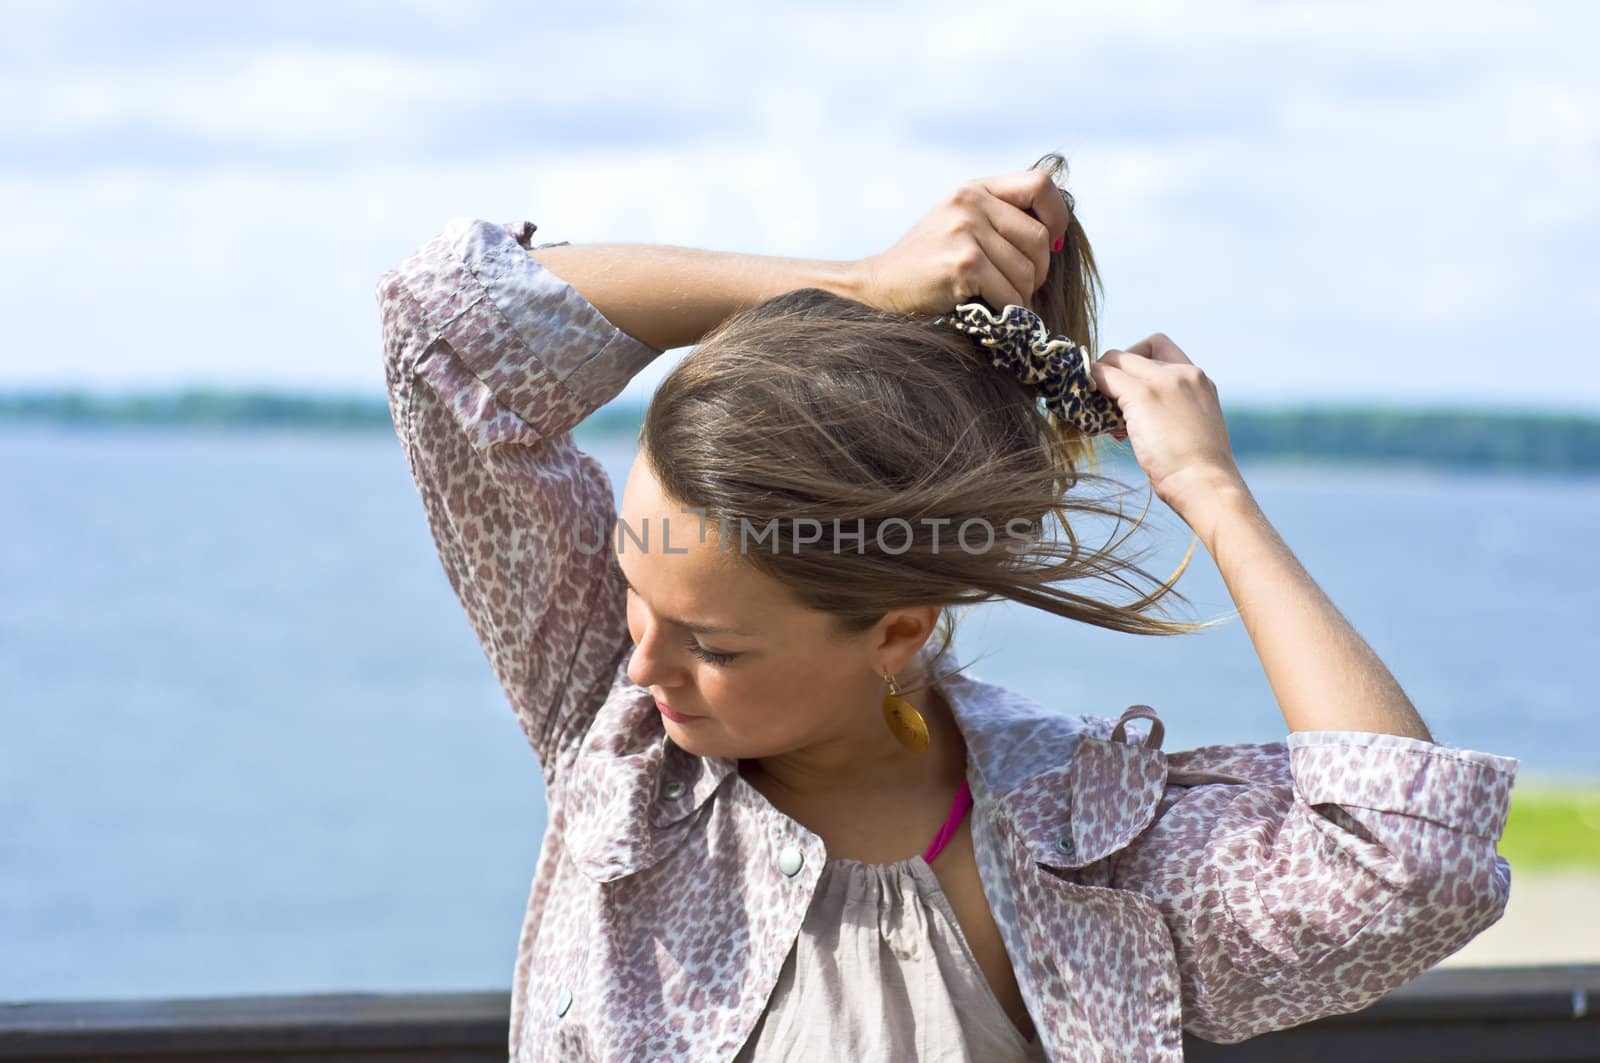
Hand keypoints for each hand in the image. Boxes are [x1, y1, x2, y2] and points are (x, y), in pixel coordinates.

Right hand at [851, 170, 1069, 317]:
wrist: (878, 285)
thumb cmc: (926, 262)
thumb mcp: (959, 223)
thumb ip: (999, 218)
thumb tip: (1057, 237)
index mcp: (975, 189)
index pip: (1041, 186)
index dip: (1057, 216)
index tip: (1052, 243)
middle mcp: (971, 202)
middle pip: (1039, 239)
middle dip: (1037, 272)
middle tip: (1018, 288)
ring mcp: (966, 231)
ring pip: (1028, 271)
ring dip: (1020, 296)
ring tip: (997, 302)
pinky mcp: (963, 264)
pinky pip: (1010, 294)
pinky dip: (1007, 312)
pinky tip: (988, 313)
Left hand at [1091, 334, 1246, 521]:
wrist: (1205, 485)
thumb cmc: (1198, 473)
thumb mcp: (1192, 430)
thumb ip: (1172, 412)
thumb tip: (1137, 417)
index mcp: (1200, 381)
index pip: (1163, 351)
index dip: (1139, 364)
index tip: (1130, 390)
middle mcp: (1185, 373)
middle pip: (1139, 350)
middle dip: (1119, 370)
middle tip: (1110, 400)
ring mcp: (1165, 381)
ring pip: (1119, 358)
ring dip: (1104, 379)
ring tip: (1105, 415)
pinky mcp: (1144, 395)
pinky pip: (1106, 376)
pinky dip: (1094, 385)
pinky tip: (1091, 409)